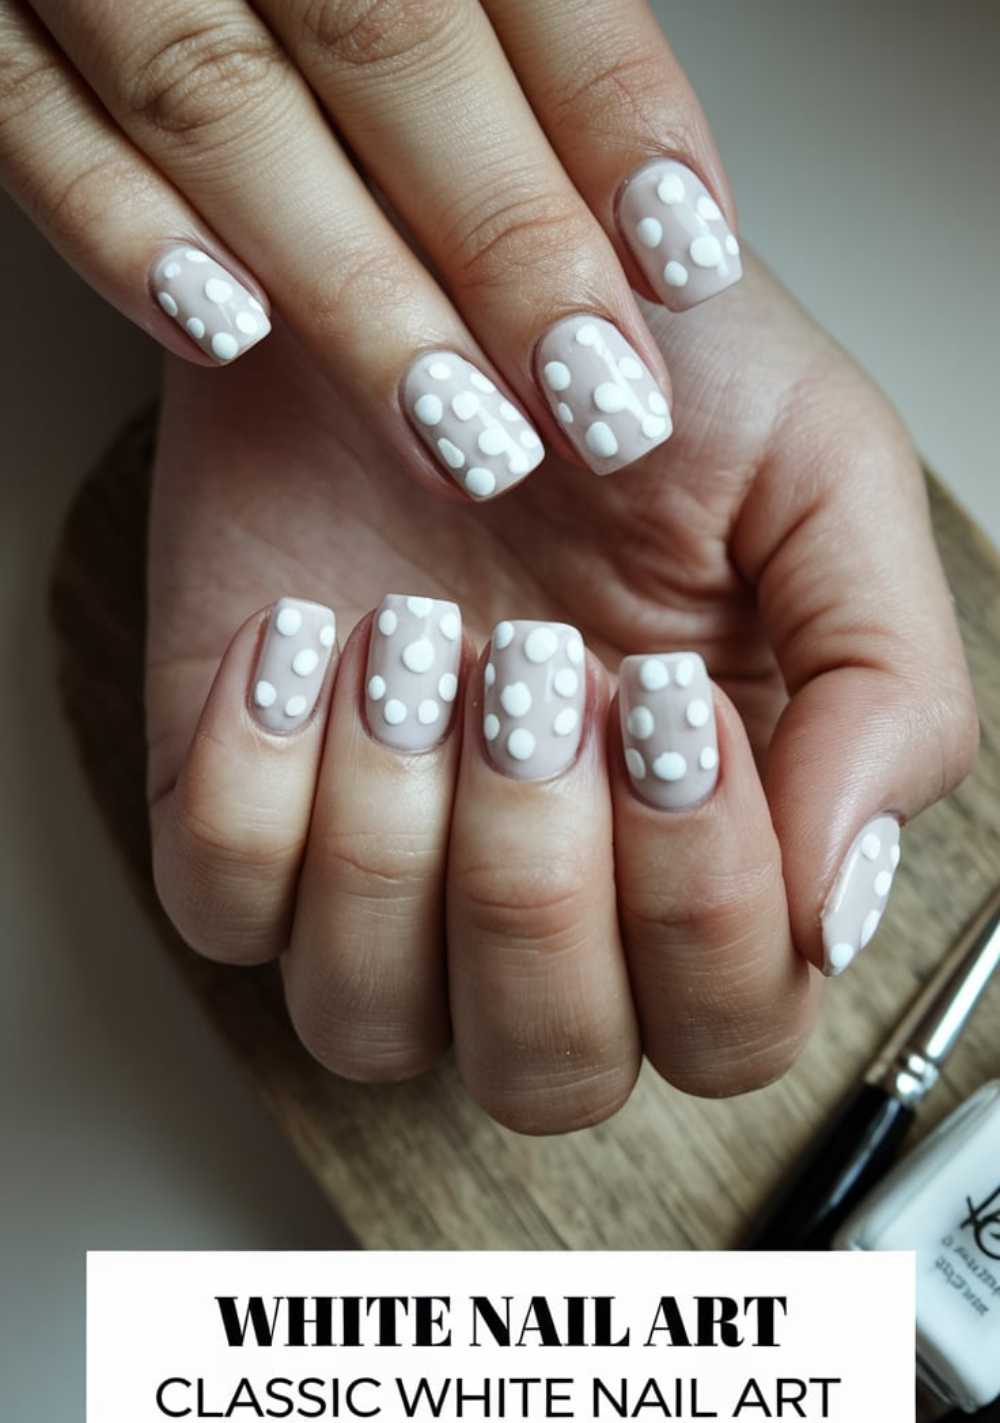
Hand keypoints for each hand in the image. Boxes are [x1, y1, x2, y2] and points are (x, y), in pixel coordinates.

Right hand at [1, 0, 739, 498]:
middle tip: (596, 403)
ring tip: (465, 436)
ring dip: (353, 289)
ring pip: (219, 103)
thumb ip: (513, 28)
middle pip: (389, 45)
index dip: (614, 116)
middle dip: (506, 237)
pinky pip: (27, 119)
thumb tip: (629, 180)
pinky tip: (224, 336)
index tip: (685, 264)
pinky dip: (117, 228)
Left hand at [147, 256, 976, 1132]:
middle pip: (551, 1068)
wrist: (447, 267)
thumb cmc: (643, 376)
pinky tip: (305, 638)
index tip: (667, 697)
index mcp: (705, 852)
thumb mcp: (826, 490)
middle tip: (540, 670)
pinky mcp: (239, 803)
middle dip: (541, 884)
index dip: (703, 905)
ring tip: (416, 636)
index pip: (728, 1027)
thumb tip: (841, 904)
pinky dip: (257, 785)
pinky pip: (222, 908)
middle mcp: (546, 894)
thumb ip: (886, 696)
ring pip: (370, 1022)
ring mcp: (380, 866)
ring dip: (397, 838)